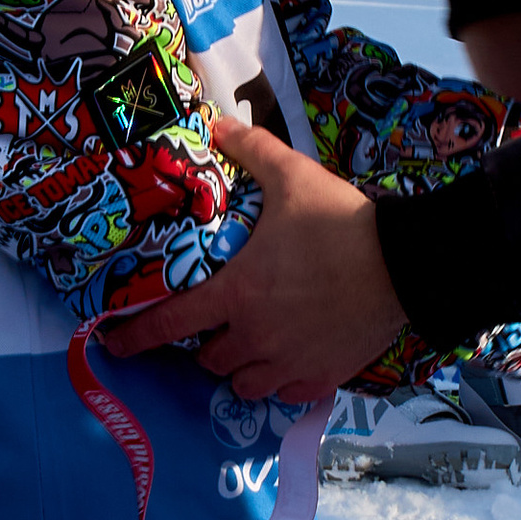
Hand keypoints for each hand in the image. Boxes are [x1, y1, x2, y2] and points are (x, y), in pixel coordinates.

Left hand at [102, 117, 405, 398]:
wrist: (405, 265)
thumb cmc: (341, 223)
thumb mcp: (293, 177)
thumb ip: (251, 150)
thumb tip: (218, 125)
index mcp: (237, 294)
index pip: (171, 323)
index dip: (137, 337)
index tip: (115, 343)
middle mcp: (255, 336)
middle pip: (208, 359)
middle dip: (205, 344)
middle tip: (215, 324)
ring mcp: (289, 362)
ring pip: (243, 383)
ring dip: (237, 368)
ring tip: (248, 346)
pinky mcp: (322, 377)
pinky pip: (284, 394)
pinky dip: (277, 382)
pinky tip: (285, 363)